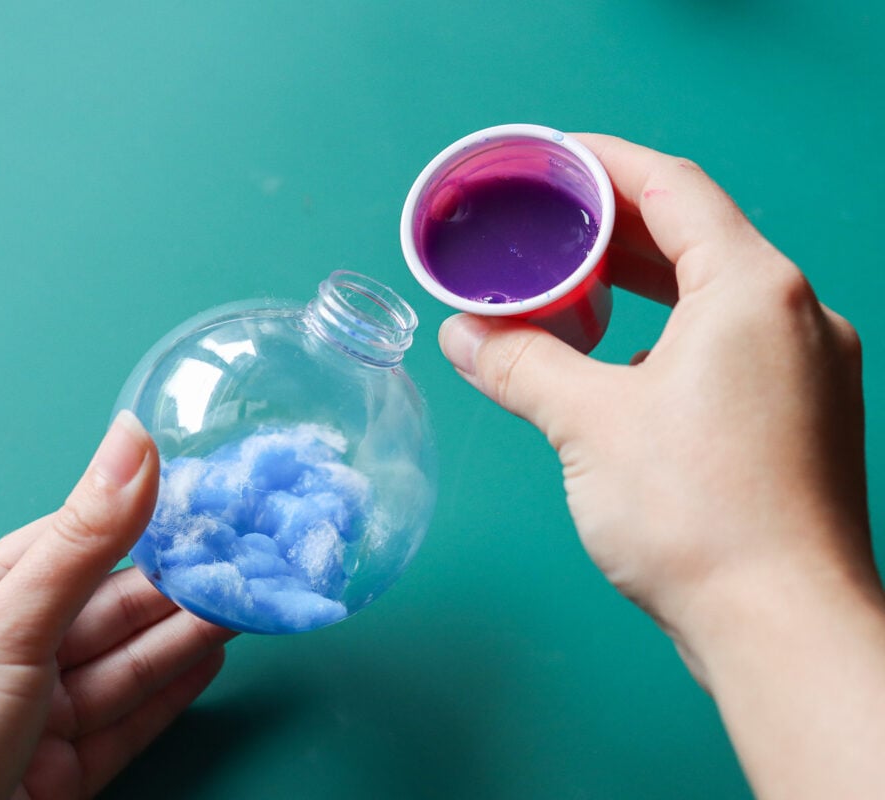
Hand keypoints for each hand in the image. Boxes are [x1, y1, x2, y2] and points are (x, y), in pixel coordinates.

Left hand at [0, 411, 234, 799]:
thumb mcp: (8, 623)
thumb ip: (82, 541)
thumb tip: (132, 439)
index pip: (72, 545)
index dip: (137, 519)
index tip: (201, 497)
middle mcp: (9, 655)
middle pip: (108, 608)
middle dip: (176, 582)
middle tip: (245, 554)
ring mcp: (37, 717)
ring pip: (126, 664)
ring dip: (186, 633)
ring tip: (245, 599)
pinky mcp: (63, 773)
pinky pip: (129, 721)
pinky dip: (172, 691)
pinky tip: (210, 659)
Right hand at [438, 134, 884, 797]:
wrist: (783, 626)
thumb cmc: (698, 515)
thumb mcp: (587, 424)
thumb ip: (521, 363)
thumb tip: (465, 336)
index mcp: (751, 288)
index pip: (672, 185)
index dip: (603, 162)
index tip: (549, 158)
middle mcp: (795, 313)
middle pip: (696, 234)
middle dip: (615, 227)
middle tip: (546, 229)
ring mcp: (808, 367)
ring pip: (715, 293)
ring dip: (644, 283)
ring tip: (575, 291)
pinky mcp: (803, 415)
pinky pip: (731, 343)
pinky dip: (672, 333)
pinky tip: (624, 364)